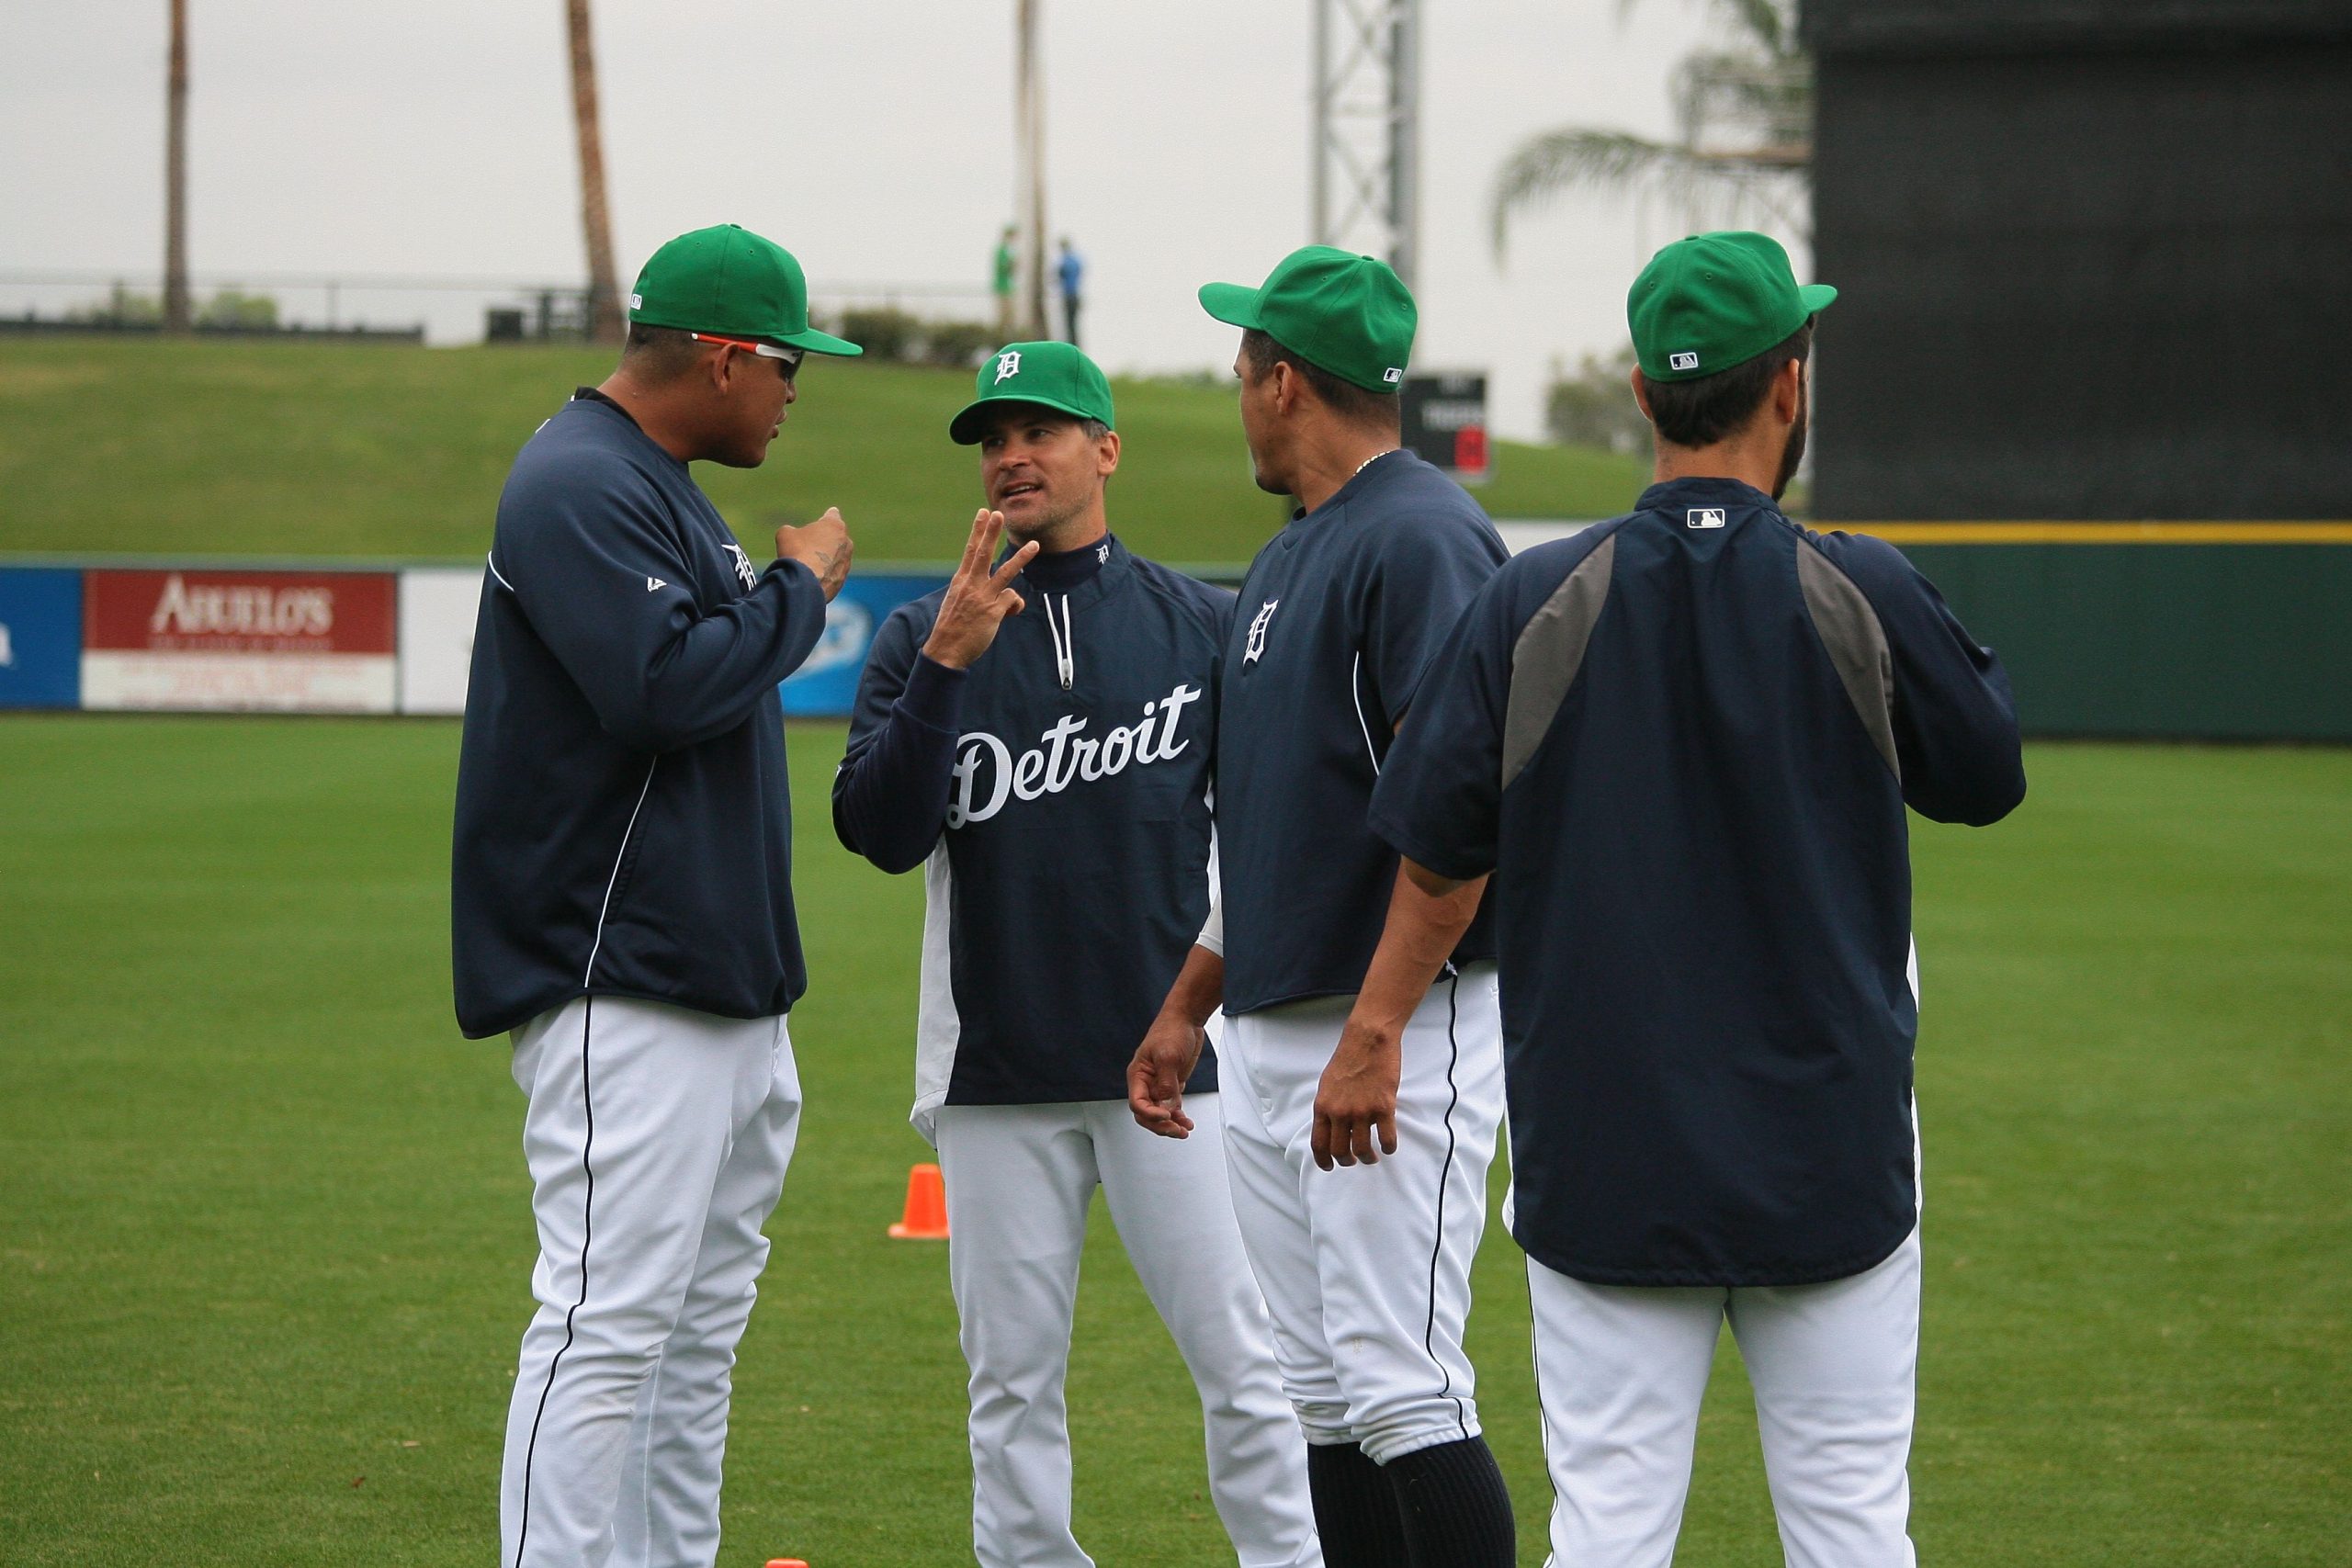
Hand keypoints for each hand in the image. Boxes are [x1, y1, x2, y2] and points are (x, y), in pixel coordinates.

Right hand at [776, 507, 852, 601]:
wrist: (805, 582)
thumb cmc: (796, 552)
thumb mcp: (785, 534)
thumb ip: (791, 530)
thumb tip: (791, 535)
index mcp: (835, 525)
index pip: (832, 515)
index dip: (826, 517)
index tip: (825, 518)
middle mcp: (846, 542)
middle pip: (835, 537)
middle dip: (824, 541)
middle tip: (807, 547)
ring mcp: (846, 562)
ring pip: (835, 557)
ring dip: (825, 559)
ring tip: (807, 565)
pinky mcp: (843, 579)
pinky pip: (832, 573)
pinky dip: (824, 574)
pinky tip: (811, 578)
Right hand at [922, 509, 1037, 669]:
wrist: (945, 651)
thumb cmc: (953, 627)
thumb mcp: (960, 604)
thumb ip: (981, 593)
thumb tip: (1009, 596)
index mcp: (961, 580)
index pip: (971, 550)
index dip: (978, 530)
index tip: (983, 513)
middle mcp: (971, 585)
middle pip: (984, 553)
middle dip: (992, 532)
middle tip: (999, 513)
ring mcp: (982, 598)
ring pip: (1006, 573)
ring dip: (1022, 558)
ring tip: (1034, 545)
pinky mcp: (992, 612)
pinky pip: (1012, 600)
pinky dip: (1014, 605)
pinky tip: (1007, 614)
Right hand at [1128, 1011, 1205, 1137]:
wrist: (1186, 1019)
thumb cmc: (1171, 1031)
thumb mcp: (1168, 1056)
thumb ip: (1166, 1084)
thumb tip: (1167, 1106)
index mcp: (1138, 1075)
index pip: (1137, 1103)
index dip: (1150, 1113)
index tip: (1166, 1115)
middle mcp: (1146, 1083)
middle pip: (1146, 1113)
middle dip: (1160, 1125)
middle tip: (1176, 1130)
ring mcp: (1159, 1084)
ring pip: (1160, 1113)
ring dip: (1171, 1124)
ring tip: (1184, 1130)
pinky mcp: (1171, 1084)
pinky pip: (1171, 1106)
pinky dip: (1178, 1116)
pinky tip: (1186, 1122)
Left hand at [1312, 1020, 1399, 1169]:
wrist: (1368, 1040)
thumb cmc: (1347, 1058)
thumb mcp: (1326, 1084)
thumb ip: (1328, 1107)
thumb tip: (1330, 1126)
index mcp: (1323, 1107)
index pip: (1319, 1144)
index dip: (1323, 1160)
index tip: (1329, 1167)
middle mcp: (1339, 1113)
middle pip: (1340, 1151)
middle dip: (1347, 1161)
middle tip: (1354, 1160)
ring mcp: (1361, 1112)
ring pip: (1363, 1150)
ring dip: (1368, 1158)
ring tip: (1372, 1156)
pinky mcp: (1383, 1108)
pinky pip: (1386, 1139)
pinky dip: (1388, 1148)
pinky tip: (1388, 1146)